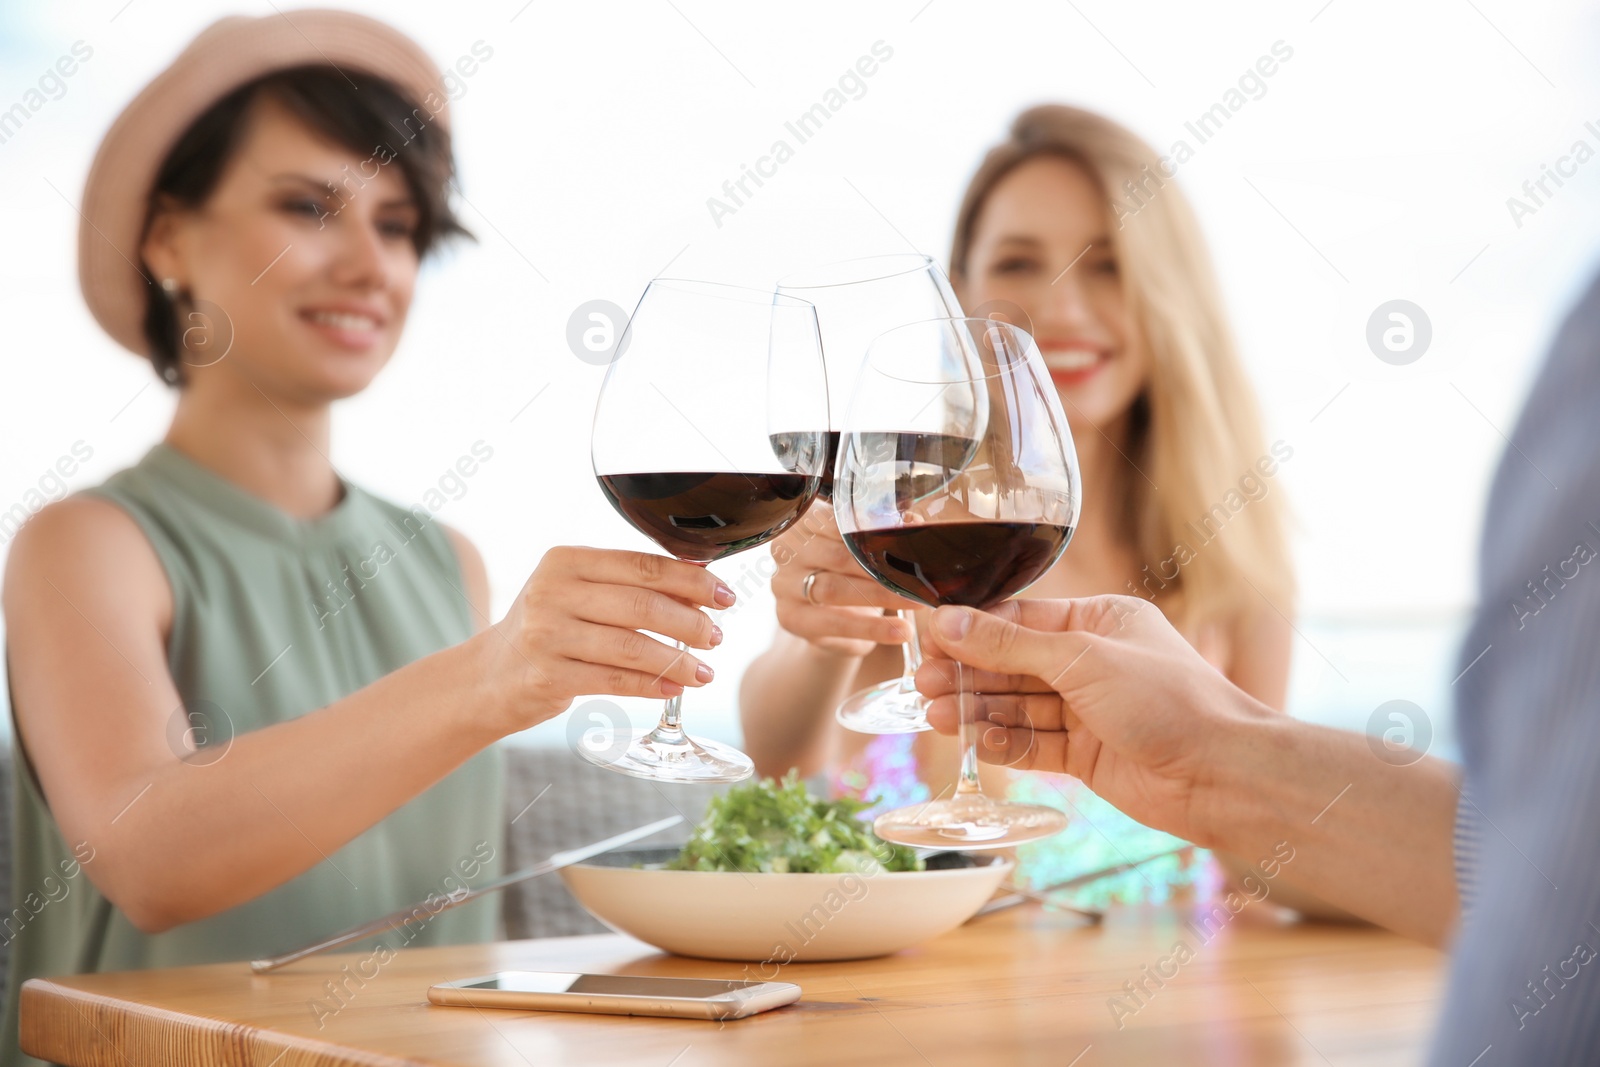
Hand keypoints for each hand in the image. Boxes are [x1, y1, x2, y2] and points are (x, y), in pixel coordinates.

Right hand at [486, 546, 734, 728]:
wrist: (489, 676)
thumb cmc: (548, 629)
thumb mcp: (576, 591)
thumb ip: (627, 583)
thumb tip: (700, 583)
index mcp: (565, 560)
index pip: (641, 565)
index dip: (691, 581)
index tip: (724, 596)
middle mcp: (552, 592)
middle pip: (641, 606)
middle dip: (690, 622)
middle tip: (716, 636)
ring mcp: (547, 636)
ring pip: (632, 647)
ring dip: (677, 661)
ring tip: (704, 670)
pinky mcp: (548, 677)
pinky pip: (615, 681)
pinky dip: (652, 686)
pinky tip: (675, 689)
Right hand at [769, 502, 920, 656]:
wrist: (832, 618)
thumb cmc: (851, 571)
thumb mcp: (864, 549)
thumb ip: (883, 533)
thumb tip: (912, 524)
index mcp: (804, 521)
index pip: (836, 521)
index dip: (871, 531)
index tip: (904, 540)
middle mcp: (787, 550)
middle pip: (837, 557)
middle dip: (881, 568)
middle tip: (918, 577)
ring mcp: (783, 585)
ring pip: (834, 590)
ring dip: (879, 596)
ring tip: (915, 603)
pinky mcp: (791, 618)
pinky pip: (833, 624)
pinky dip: (870, 628)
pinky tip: (897, 632)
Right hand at [914, 595, 1271, 847]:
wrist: (1220, 774)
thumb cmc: (1169, 701)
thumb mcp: (1082, 660)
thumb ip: (1010, 645)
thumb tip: (948, 622)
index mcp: (1101, 621)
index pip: (1021, 620)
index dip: (973, 630)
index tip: (928, 637)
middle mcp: (1093, 662)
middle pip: (1014, 664)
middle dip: (968, 673)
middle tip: (922, 683)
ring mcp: (1089, 710)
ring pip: (1019, 705)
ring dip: (977, 709)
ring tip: (935, 715)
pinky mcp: (1087, 756)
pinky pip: (1034, 744)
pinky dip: (1004, 742)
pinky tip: (975, 740)